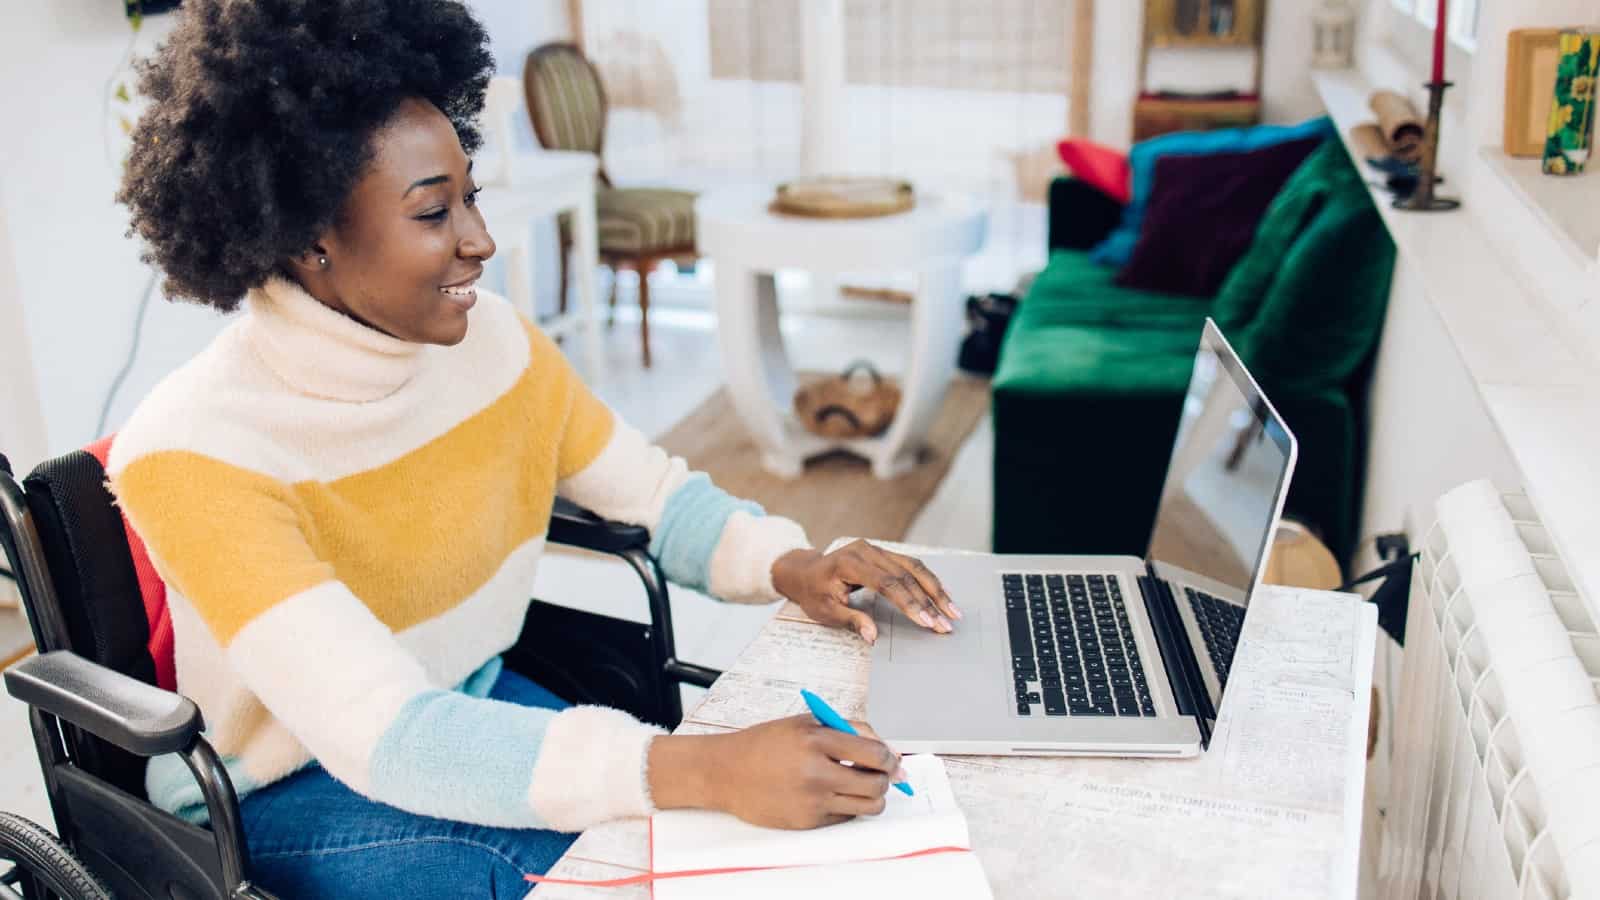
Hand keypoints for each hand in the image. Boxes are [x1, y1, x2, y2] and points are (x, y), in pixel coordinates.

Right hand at [650, 716, 904, 828]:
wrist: (725, 772)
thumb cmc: (765, 744)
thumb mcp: (805, 724)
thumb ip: (847, 731)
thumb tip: (889, 753)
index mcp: (816, 739)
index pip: (875, 753)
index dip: (890, 757)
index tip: (891, 758)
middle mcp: (815, 771)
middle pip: (877, 783)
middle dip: (886, 778)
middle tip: (881, 773)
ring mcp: (812, 800)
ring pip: (869, 806)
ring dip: (873, 796)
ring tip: (861, 785)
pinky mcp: (807, 821)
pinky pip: (846, 817)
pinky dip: (848, 806)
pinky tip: (832, 794)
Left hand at [770, 541, 959, 642]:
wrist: (805, 572)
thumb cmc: (813, 593)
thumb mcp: (826, 611)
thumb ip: (851, 621)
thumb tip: (873, 636)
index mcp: (849, 564)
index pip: (887, 583)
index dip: (909, 602)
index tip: (925, 621)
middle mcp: (866, 551)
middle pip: (905, 575)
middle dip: (929, 601)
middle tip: (945, 623)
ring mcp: (876, 549)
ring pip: (913, 567)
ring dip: (935, 590)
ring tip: (952, 611)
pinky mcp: (883, 553)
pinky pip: (910, 565)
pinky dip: (928, 581)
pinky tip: (942, 595)